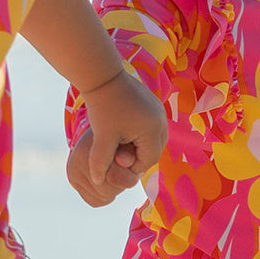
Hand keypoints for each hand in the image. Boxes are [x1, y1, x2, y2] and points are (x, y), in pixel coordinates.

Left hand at [67, 69, 166, 207]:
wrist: (103, 77)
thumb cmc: (102, 107)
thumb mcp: (102, 138)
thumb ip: (101, 161)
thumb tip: (97, 182)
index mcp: (153, 129)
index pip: (147, 161)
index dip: (130, 167)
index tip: (114, 163)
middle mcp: (162, 120)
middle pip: (152, 151)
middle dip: (135, 156)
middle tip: (115, 153)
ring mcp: (159, 112)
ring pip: (152, 140)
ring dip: (136, 145)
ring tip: (117, 140)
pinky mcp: (154, 105)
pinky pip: (150, 128)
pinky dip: (138, 134)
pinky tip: (121, 129)